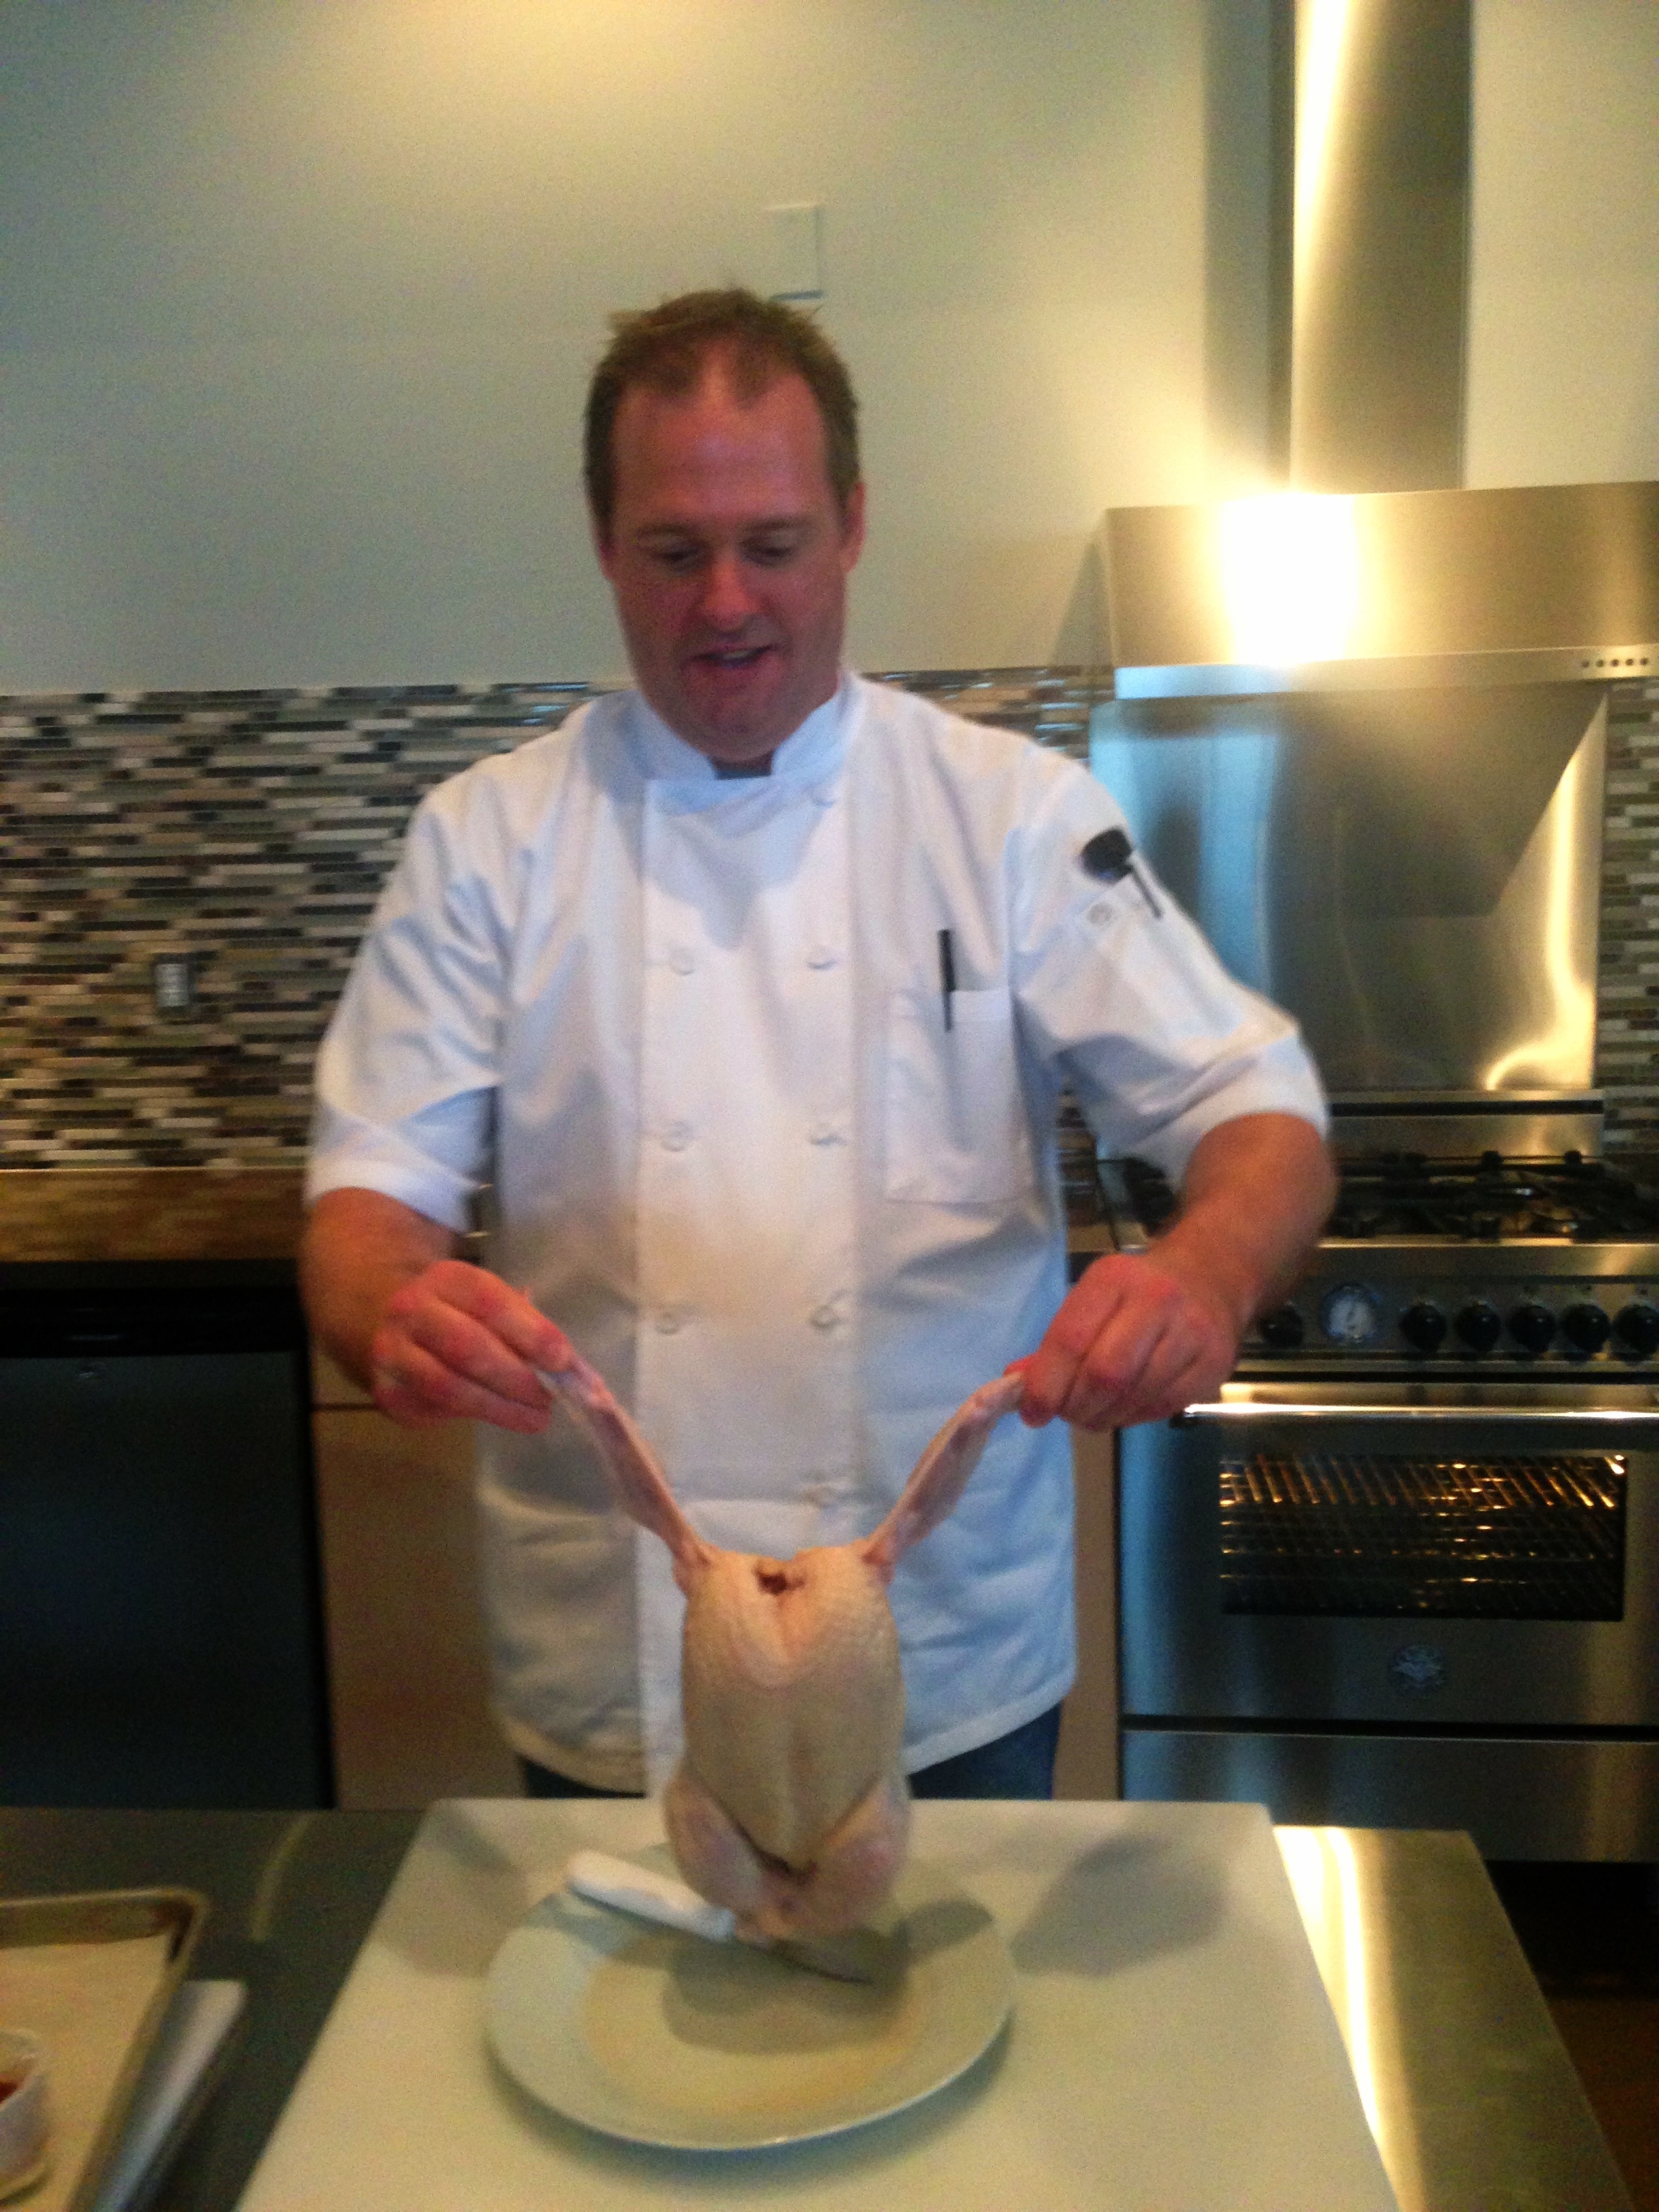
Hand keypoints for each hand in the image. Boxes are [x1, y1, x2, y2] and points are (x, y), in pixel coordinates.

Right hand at [370, 1260, 574, 1432]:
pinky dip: (473, 1416)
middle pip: (468, 1347)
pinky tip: (501, 1416)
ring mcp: (392, 1351)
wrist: (382, 1319)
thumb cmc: (456, 1311)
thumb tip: (568, 1366)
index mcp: (446, 1279)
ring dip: (499, 1407)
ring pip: (449, 1386)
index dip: (530, 1332)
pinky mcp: (386, 1391)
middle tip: (549, 1399)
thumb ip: (524, 1324)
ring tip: (534, 1418)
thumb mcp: (486, 1300)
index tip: (562, 1360)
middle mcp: (412, 1309)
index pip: (491, 1302)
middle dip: (516, 1378)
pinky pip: (435, 1409)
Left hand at [1014, 1249, 1240, 1431]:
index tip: (1033, 1413)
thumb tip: (1016, 1385)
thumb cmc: (1137, 1293)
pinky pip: (1163, 1406)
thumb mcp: (1093, 1300)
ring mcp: (1191, 1331)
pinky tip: (1124, 1408)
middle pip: (1105, 1374)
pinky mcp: (1213, 1362)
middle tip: (1067, 1414)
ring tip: (1093, 1413)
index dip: (1047, 1385)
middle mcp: (1156, 1300)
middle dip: (1077, 1406)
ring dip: (1104, 1416)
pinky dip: (1134, 1417)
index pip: (1071, 1340)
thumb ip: (1055, 1343)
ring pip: (1135, 1395)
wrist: (1208, 1278)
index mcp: (1113, 1279)